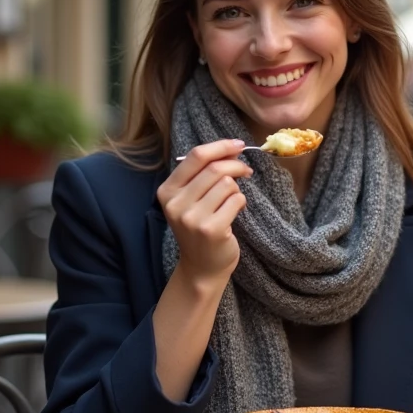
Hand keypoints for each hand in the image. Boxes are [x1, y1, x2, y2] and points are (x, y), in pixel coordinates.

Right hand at [157, 139, 250, 286]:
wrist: (202, 267)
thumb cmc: (200, 227)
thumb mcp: (190, 200)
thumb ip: (203, 174)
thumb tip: (232, 149)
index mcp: (167, 191)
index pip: (195, 156)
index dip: (220, 146)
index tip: (238, 145)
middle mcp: (176, 203)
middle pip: (214, 168)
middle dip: (236, 166)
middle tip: (246, 172)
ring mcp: (192, 218)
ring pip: (227, 184)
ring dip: (236, 189)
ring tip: (231, 201)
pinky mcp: (211, 229)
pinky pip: (236, 200)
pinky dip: (241, 203)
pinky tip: (233, 214)